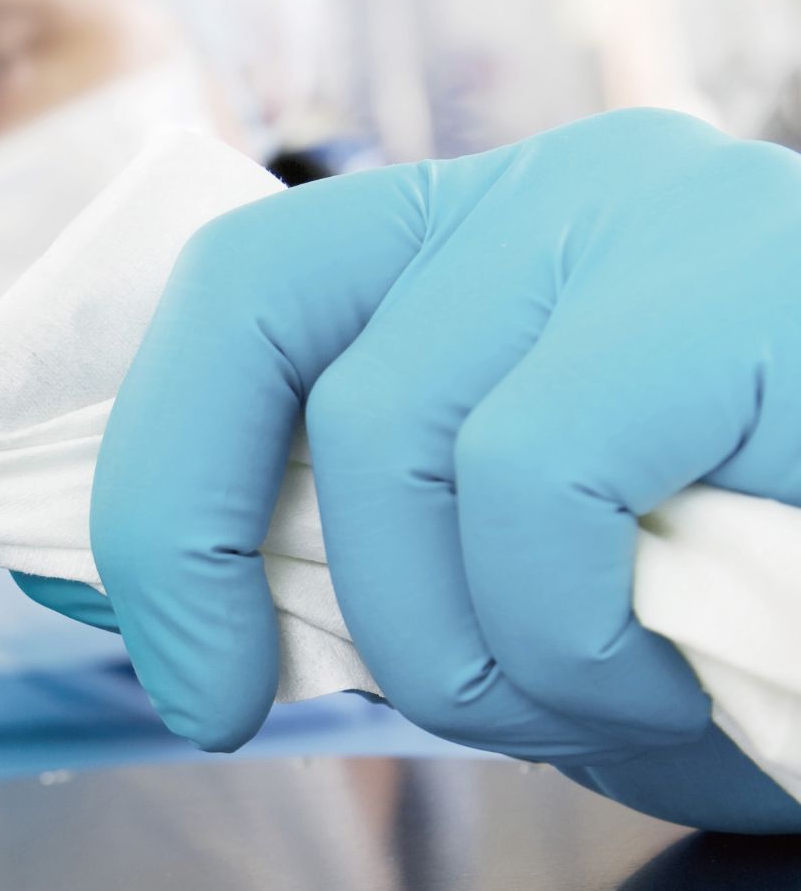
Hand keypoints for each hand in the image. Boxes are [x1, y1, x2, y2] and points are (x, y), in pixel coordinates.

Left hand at [59, 111, 800, 827]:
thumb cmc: (785, 599)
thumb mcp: (553, 595)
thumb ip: (391, 572)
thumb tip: (210, 610)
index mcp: (483, 253)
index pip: (241, 297)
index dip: (154, 470)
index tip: (161, 652)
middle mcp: (549, 192)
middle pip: (258, 314)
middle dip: (201, 535)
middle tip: (241, 698)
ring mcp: (649, 214)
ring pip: (392, 435)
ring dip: (455, 638)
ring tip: (602, 694)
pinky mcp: (745, 278)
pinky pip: (533, 473)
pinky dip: (564, 626)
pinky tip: (677, 667)